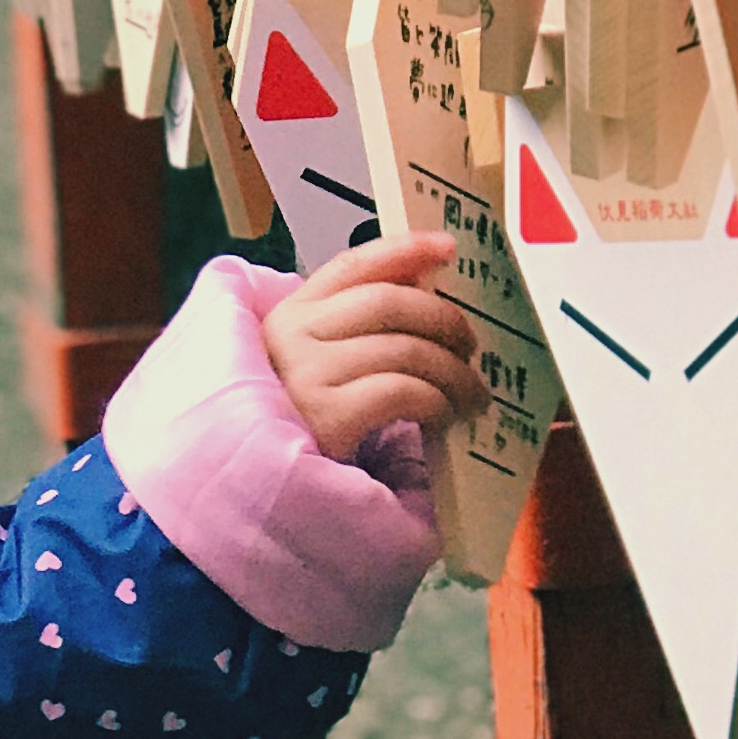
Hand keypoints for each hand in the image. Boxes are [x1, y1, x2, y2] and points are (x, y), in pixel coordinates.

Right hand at [262, 234, 481, 461]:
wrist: (264, 490)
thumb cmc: (300, 427)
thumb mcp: (318, 366)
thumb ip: (357, 329)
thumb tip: (427, 290)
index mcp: (290, 313)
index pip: (354, 265)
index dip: (405, 250)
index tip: (448, 248)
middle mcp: (292, 335)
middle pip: (389, 303)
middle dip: (444, 321)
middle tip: (471, 349)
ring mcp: (306, 374)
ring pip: (404, 349)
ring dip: (453, 372)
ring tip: (472, 395)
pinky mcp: (326, 416)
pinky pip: (402, 391)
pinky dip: (435, 400)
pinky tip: (444, 415)